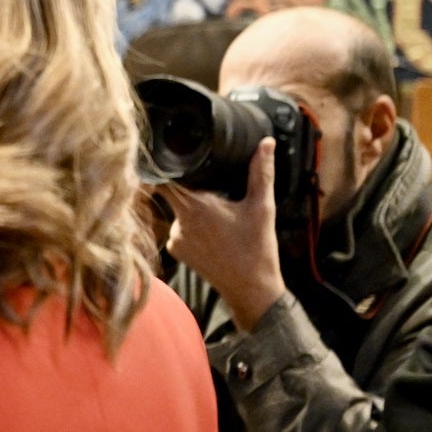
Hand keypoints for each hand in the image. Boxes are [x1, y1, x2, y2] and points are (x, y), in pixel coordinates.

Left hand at [162, 140, 285, 331]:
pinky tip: (212, 231)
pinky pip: (179, 229)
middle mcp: (178, 223)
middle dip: (191, 188)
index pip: (165, 179)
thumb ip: (261, 173)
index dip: (168, 168)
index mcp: (195, 207)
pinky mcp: (176, 251)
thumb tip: (265, 143)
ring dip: (193, 209)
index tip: (177, 160)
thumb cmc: (256, 248)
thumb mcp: (262, 207)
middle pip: (173, 193)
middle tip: (214, 190)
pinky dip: (192, 226)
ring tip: (218, 215)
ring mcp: (174, 239)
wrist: (250, 288)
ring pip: (178, 212)